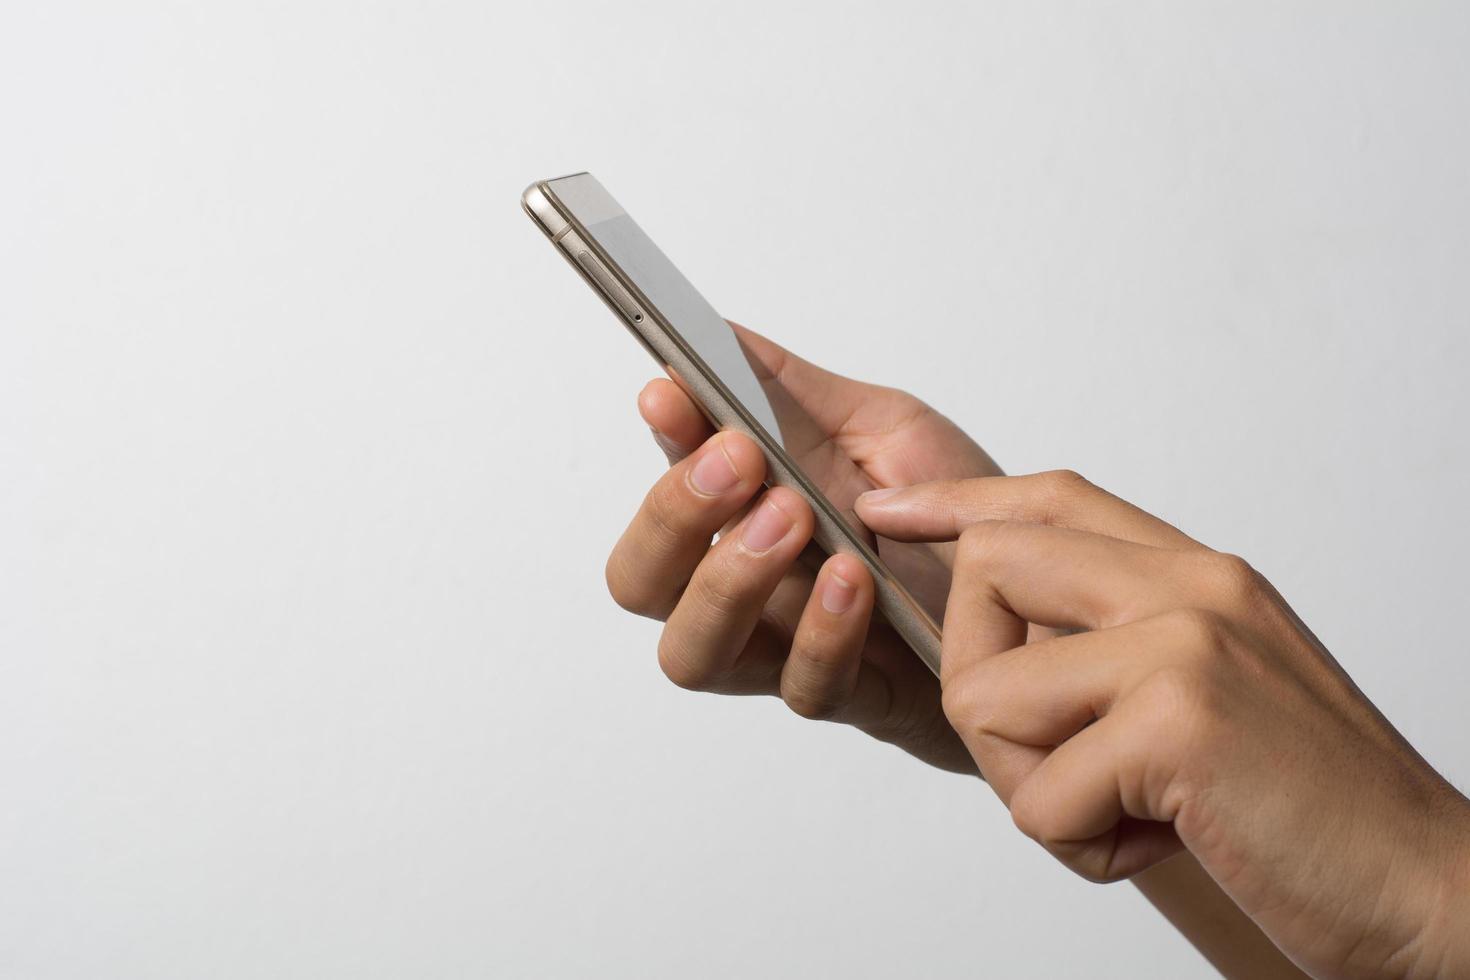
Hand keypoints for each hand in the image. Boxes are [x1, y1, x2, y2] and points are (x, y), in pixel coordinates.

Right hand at [604, 324, 999, 772]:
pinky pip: (804, 685)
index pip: (662, 484)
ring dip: (727, 581)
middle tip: (739, 460)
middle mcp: (746, 587)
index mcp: (742, 516)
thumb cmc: (959, 517)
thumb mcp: (883, 429)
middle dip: (671, 516)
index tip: (677, 392)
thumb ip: (793, 391)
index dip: (660, 440)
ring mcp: (787, 648)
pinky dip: (821, 628)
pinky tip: (854, 580)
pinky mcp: (849, 695)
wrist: (1048, 598)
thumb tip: (716, 333)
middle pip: (640, 580)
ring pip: (691, 652)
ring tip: (793, 521)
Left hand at [856, 474, 1469, 978]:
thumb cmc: (1310, 802)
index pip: (1052, 497)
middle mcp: (1190, 586)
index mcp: (1199, 573)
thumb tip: (1001, 647)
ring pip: (985, 698)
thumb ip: (1123, 643)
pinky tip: (1157, 847)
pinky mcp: (1176, 722)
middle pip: (986, 570)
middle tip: (1051, 759)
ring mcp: (1183, 644)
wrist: (1431, 885)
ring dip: (1031, 785)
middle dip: (976, 683)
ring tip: (1123, 813)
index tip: (889, 515)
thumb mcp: (1217, 687)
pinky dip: (1077, 846)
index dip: (958, 502)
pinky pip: (1036, 794)